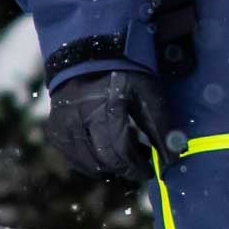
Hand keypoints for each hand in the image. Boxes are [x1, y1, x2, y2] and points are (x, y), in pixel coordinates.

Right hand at [44, 66, 168, 185]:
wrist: (88, 56)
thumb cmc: (123, 75)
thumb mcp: (147, 94)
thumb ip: (160, 127)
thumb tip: (173, 159)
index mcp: (105, 106)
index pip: (120, 152)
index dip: (136, 168)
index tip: (149, 172)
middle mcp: (79, 117)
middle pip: (102, 160)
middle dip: (124, 169)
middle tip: (138, 166)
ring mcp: (63, 124)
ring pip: (86, 163)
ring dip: (107, 167)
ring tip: (123, 156)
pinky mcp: (55, 129)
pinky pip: (72, 158)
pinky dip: (89, 162)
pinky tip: (104, 153)